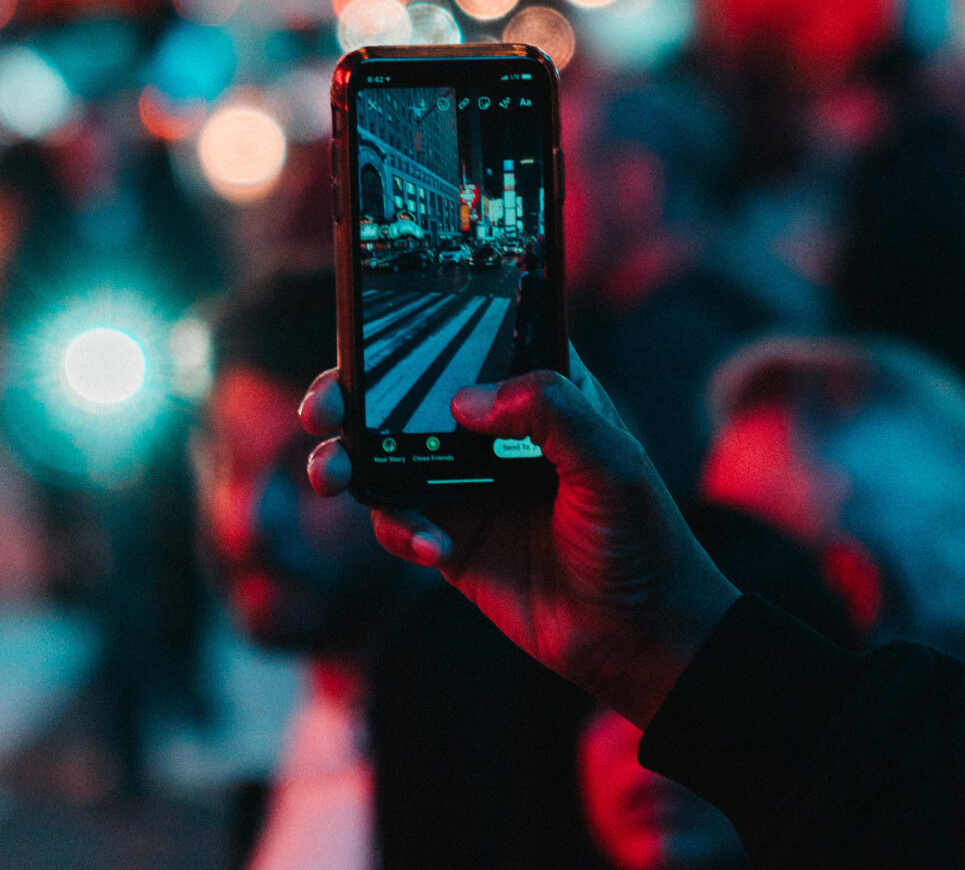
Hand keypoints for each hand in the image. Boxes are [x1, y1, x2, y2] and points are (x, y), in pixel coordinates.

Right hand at [300, 348, 739, 726]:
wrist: (640, 638)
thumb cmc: (642, 538)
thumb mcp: (612, 461)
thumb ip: (549, 412)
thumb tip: (463, 400)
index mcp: (536, 391)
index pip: (469, 340)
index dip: (415, 325)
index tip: (366, 326)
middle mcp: (492, 430)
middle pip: (406, 394)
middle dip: (351, 394)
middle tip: (323, 408)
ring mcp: (465, 483)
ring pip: (384, 455)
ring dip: (347, 461)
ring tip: (332, 476)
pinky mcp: (449, 536)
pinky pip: (399, 519)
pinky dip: (399, 529)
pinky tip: (433, 548)